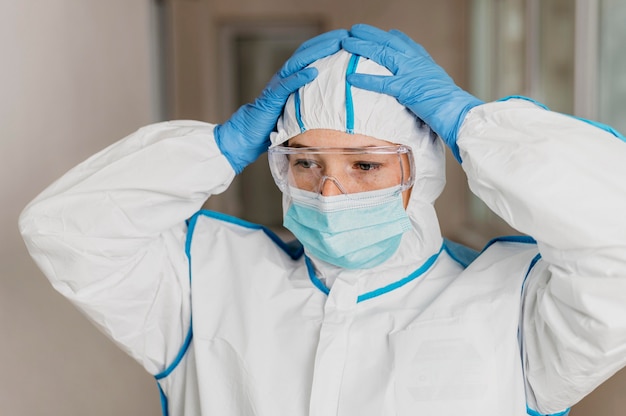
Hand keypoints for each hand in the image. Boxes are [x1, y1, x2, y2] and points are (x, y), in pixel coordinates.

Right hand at [215, 29, 348, 173]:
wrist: (248, 134)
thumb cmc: (273, 125)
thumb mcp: (297, 109)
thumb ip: (311, 102)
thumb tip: (334, 103)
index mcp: (290, 78)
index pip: (310, 55)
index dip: (326, 45)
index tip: (346, 39)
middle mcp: (283, 77)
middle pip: (305, 53)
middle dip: (325, 42)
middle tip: (344, 34)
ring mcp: (277, 85)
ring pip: (297, 63)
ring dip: (316, 53)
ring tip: (334, 45)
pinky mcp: (272, 98)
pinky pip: (286, 85)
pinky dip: (299, 77)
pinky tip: (313, 71)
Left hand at [342, 24, 482, 162]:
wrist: (461, 114)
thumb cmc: (452, 109)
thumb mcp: (439, 90)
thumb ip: (426, 85)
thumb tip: (420, 91)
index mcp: (426, 63)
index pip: (407, 44)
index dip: (393, 37)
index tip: (384, 33)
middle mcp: (418, 63)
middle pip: (389, 43)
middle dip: (370, 35)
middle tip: (355, 30)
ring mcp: (412, 74)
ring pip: (382, 54)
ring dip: (362, 47)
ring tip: (347, 44)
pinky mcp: (407, 89)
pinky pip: (381, 82)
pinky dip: (365, 79)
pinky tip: (351, 78)